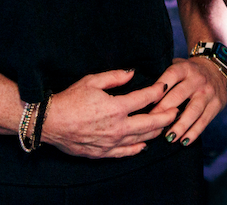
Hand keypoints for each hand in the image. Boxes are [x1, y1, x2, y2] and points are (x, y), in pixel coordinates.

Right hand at [41, 69, 177, 158]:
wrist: (49, 122)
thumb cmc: (69, 100)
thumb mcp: (91, 81)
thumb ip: (115, 77)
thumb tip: (132, 73)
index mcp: (116, 107)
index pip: (144, 99)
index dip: (157, 91)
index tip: (164, 86)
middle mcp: (117, 127)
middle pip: (150, 123)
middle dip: (166, 115)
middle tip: (177, 110)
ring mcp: (111, 142)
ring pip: (141, 138)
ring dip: (156, 132)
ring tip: (165, 126)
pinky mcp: (103, 153)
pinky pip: (126, 152)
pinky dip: (138, 148)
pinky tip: (144, 144)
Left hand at [149, 57, 226, 146]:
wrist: (217, 70)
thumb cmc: (189, 72)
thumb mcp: (178, 65)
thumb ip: (163, 75)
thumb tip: (142, 92)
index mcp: (185, 68)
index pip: (170, 76)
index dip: (158, 89)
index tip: (146, 103)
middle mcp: (197, 79)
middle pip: (179, 95)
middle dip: (164, 111)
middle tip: (152, 123)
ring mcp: (208, 93)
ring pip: (193, 111)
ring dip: (181, 126)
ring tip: (169, 138)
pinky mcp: (217, 104)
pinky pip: (204, 120)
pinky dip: (194, 132)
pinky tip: (184, 141)